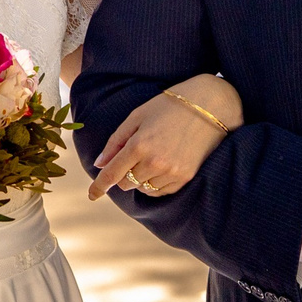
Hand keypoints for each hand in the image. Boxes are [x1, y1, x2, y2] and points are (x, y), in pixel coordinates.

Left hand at [89, 75, 241, 198]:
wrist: (210, 106)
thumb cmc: (169, 106)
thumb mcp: (137, 116)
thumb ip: (116, 142)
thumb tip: (100, 164)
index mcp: (138, 145)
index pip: (111, 174)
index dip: (98, 187)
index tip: (91, 195)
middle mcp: (154, 162)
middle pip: (126, 183)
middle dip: (123, 174)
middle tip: (133, 155)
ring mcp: (171, 172)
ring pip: (143, 188)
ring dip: (140, 178)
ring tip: (151, 156)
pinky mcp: (186, 177)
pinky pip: (161, 191)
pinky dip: (155, 183)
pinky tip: (161, 166)